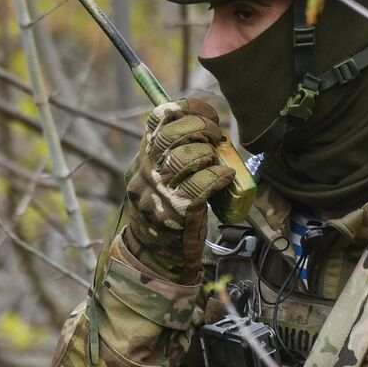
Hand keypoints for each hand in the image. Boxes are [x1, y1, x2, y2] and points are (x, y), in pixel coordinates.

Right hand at [122, 98, 234, 283]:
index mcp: (142, 160)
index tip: (208, 115)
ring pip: (182, 158)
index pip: (157, 119)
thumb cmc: (165, 215)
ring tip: (216, 160)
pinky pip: (199, 185)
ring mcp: (159, 193)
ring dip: (207, 153)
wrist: (155, 258)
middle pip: (170, 134)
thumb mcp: (160, 180)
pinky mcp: (176, 212)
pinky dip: (217, 176)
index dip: (186, 109)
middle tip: (217, 136)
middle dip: (200, 127)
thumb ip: (173, 156)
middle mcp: (145, 173)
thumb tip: (206, 131)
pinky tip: (225, 177)